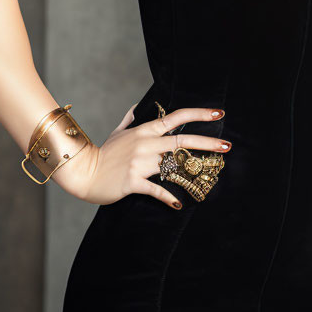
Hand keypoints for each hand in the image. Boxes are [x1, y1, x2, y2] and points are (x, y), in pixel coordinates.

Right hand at [51, 102, 229, 208]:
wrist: (83, 173)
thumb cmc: (103, 154)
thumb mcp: (117, 133)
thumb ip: (130, 119)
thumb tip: (138, 107)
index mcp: (144, 131)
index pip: (175, 117)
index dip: (198, 114)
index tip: (218, 113)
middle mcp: (145, 144)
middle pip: (182, 140)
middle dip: (207, 142)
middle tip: (228, 145)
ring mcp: (140, 162)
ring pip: (173, 163)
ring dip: (193, 170)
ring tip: (211, 174)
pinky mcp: (133, 181)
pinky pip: (156, 189)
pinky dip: (168, 197)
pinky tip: (177, 204)